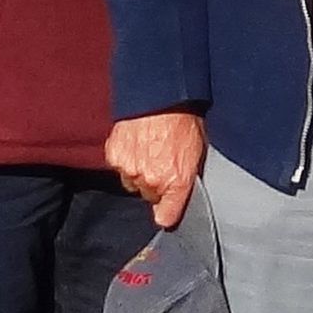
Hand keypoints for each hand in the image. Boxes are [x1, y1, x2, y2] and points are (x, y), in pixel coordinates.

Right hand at [107, 111, 206, 225]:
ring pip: (132, 182)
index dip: (166, 214)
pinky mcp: (115, 156)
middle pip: (149, 196)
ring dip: (138, 172)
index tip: (165, 212)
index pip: (166, 216)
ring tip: (147, 150)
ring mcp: (131, 169)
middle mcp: (151, 180)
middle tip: (160, 163)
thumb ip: (187, 176)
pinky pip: (119, 166)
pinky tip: (135, 143)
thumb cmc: (184, 119)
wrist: (161, 95)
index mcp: (176, 181)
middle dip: (154, 184)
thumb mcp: (198, 150)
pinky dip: (125, 158)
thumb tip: (182, 191)